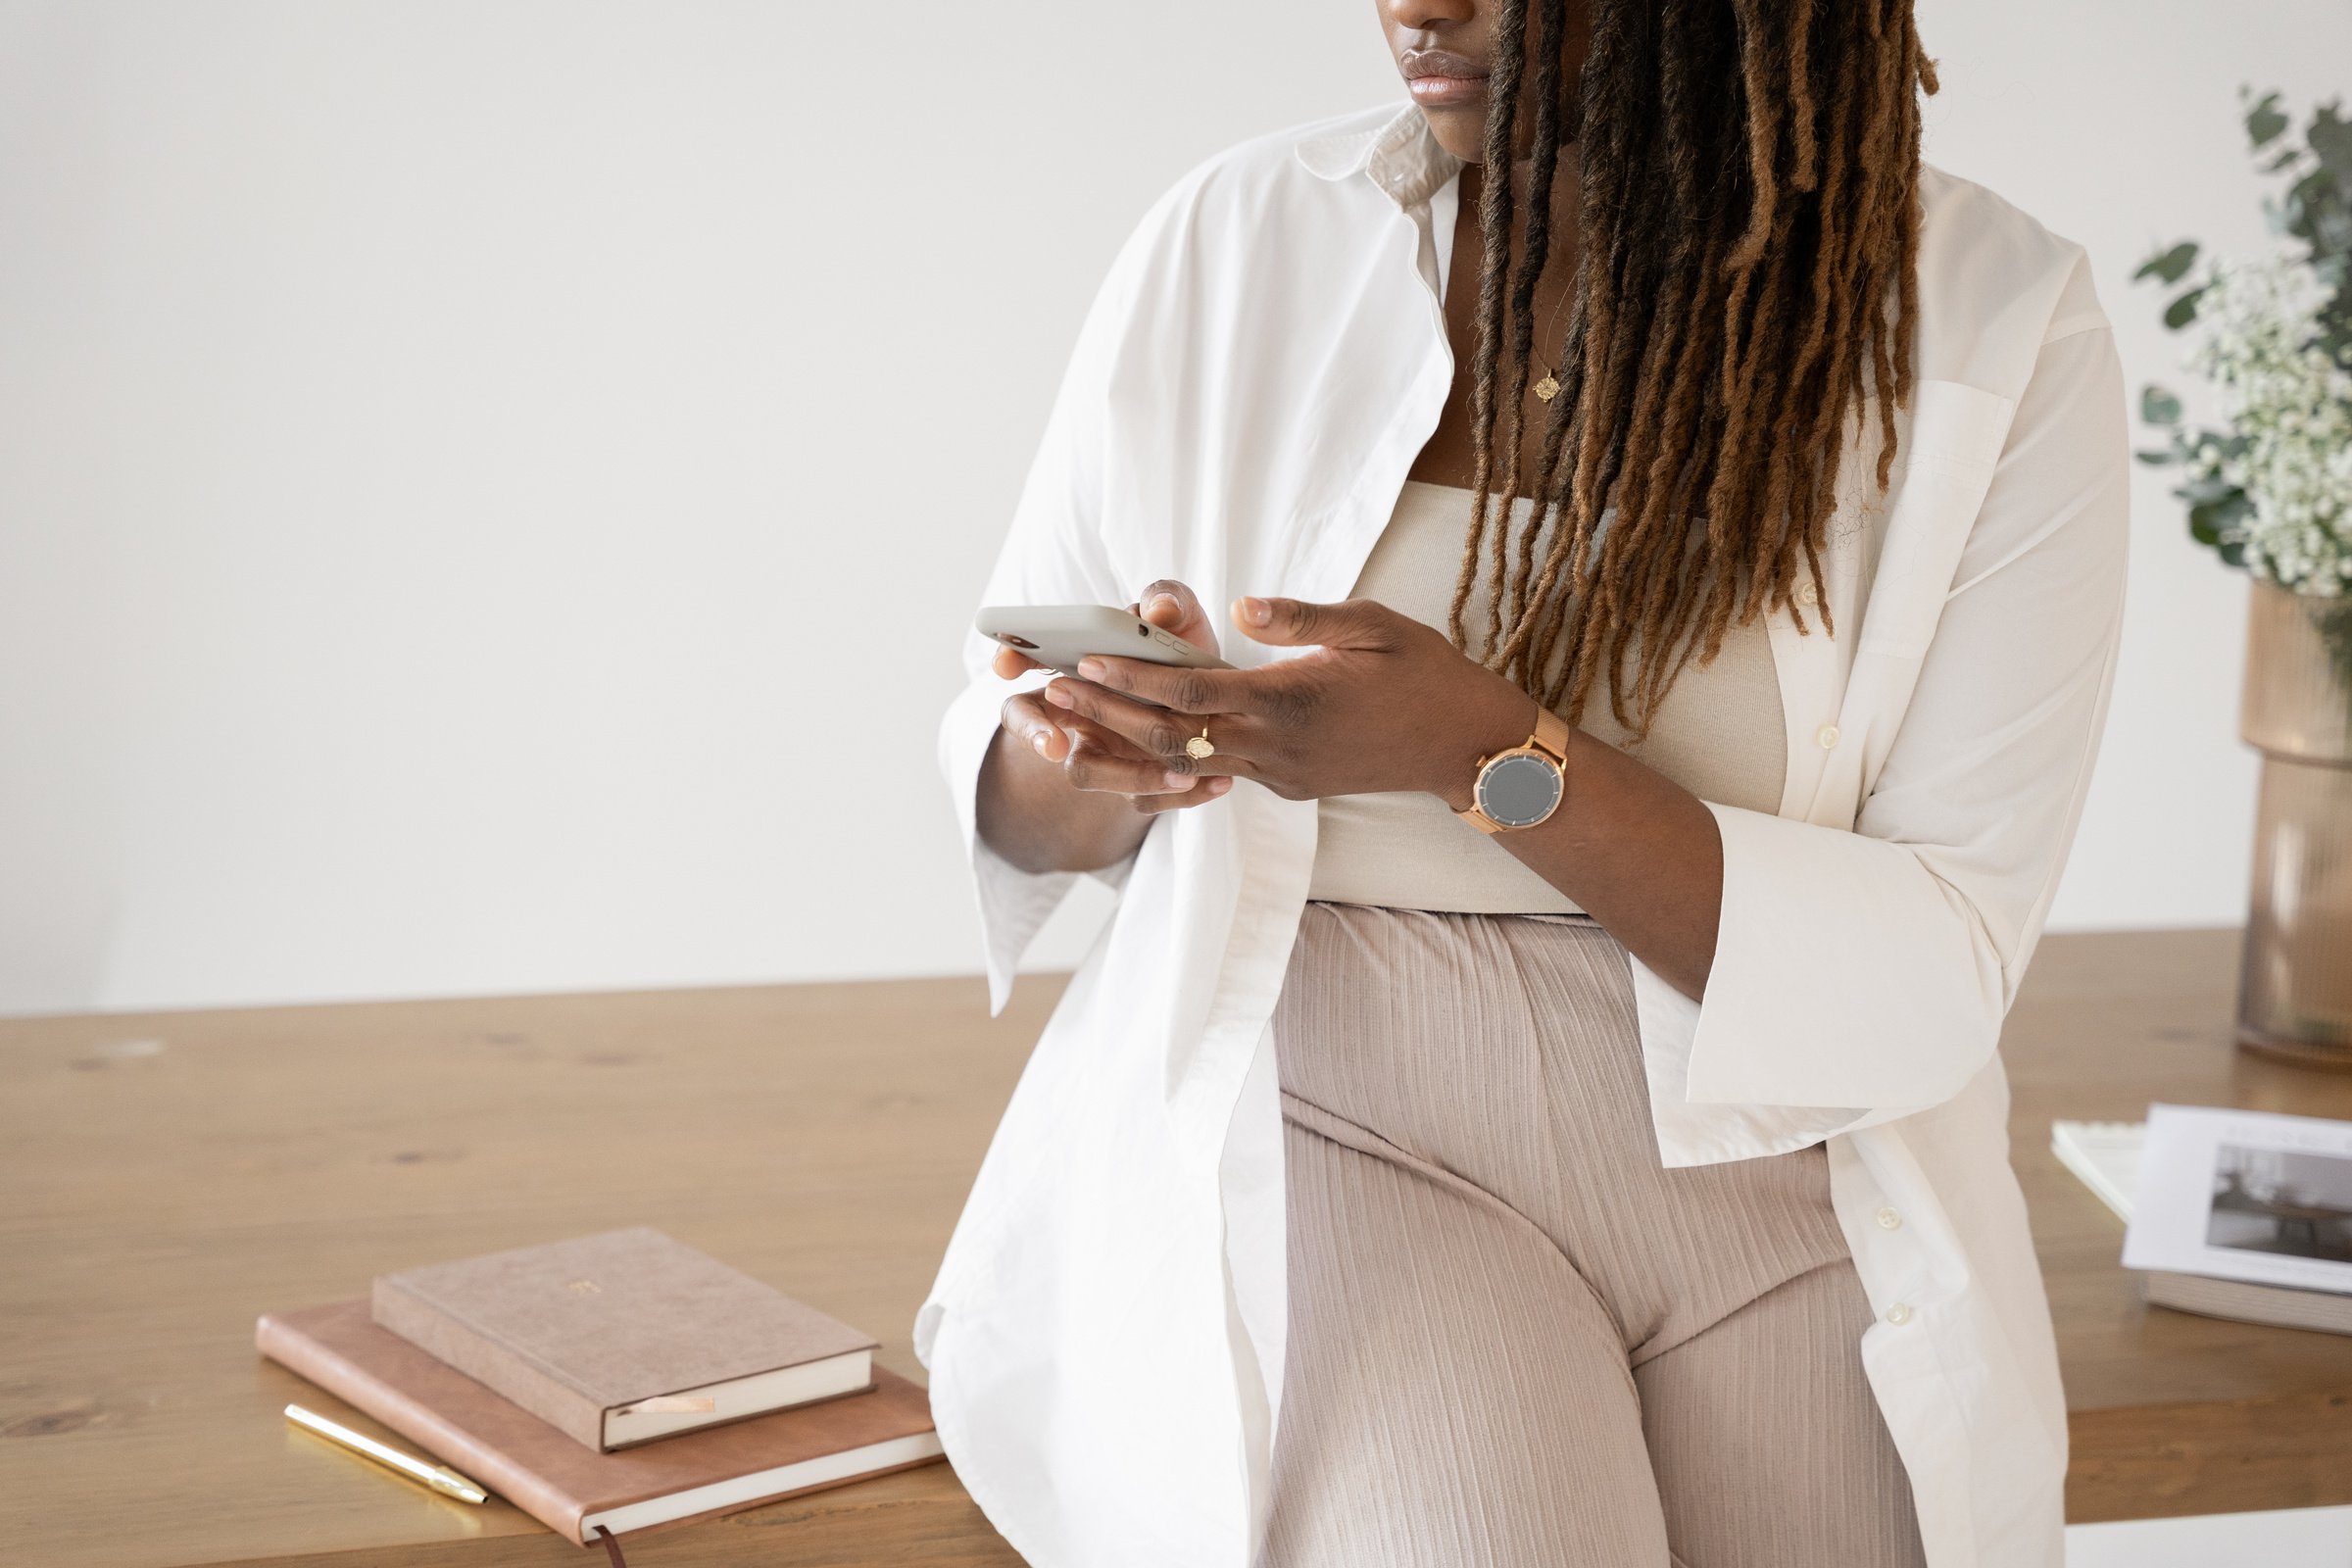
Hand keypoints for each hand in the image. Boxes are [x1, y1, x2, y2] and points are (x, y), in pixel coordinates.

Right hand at [992, 580, 1234, 814]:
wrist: (1218, 701)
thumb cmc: (1181, 649)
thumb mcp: (1180, 618)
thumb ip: (1168, 602)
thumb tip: (1157, 612)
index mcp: (1073, 664)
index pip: (1024, 659)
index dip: (1011, 660)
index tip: (1006, 666)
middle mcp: (1075, 710)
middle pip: (1030, 725)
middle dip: (1037, 734)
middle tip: (1055, 744)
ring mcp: (1099, 749)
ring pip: (1084, 771)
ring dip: (1122, 774)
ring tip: (1173, 772)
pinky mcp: (1130, 782)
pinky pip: (1137, 799)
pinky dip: (1171, 795)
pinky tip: (1207, 784)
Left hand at [1042, 593, 1538, 806]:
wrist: (1465, 745)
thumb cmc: (1424, 673)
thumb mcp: (1372, 624)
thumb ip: (1301, 618)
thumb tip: (1239, 604)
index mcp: (1290, 702)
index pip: (1193, 694)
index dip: (1136, 679)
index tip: (1089, 661)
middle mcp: (1276, 747)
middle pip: (1172, 736)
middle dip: (1109, 713)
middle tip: (1053, 692)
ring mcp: (1279, 773)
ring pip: (1186, 763)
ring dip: (1127, 743)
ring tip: (1075, 723)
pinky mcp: (1287, 784)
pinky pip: (1215, 773)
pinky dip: (1169, 761)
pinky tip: (1135, 746)